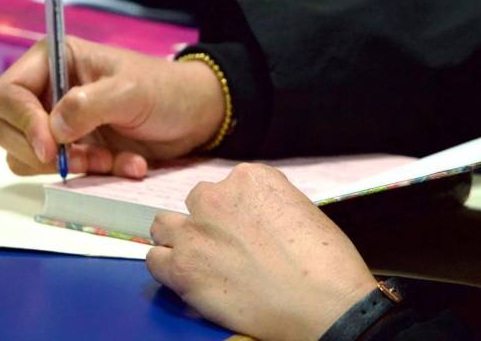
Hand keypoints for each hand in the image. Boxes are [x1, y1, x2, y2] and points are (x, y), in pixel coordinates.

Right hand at [0, 37, 224, 177]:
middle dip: (40, 151)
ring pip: (28, 156)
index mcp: (52, 61)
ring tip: (112, 160)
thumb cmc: (164, 90)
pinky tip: (126, 165)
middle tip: (80, 158)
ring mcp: (57, 123)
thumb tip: (52, 129)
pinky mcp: (74, 149)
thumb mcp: (130, 91)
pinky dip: (91, 174)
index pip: (6, 94)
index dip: (21, 123)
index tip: (49, 147)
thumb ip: (88, 105)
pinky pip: (61, 172)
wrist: (194, 116)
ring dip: (71, 165)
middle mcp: (47, 91)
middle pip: (3, 128)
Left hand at [146, 163, 377, 340]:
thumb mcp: (299, 210)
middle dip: (207, 221)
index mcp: (250, 177)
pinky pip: (155, 259)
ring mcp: (195, 230)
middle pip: (196, 201)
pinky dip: (167, 268)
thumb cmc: (325, 261)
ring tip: (198, 261)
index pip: (227, 186)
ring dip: (178, 240)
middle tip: (226, 248)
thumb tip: (250, 222)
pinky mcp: (182, 266)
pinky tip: (186, 279)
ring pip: (164, 225)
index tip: (245, 230)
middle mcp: (216, 195)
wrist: (324, 303)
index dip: (234, 211)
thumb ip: (265, 206)